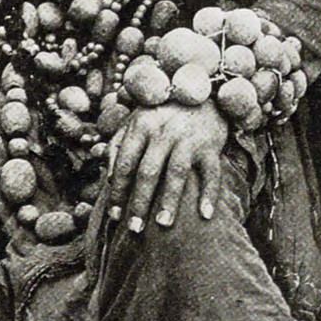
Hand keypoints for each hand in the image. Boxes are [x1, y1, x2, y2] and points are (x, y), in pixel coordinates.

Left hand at [107, 102, 227, 232]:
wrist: (202, 91)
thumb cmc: (162, 113)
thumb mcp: (135, 121)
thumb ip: (118, 145)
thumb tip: (108, 178)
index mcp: (140, 126)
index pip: (126, 164)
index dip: (118, 191)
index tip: (114, 215)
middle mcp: (163, 132)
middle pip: (148, 172)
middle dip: (139, 202)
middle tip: (134, 229)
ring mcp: (188, 138)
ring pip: (176, 173)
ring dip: (169, 201)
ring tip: (162, 225)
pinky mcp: (211, 145)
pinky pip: (211, 173)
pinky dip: (209, 194)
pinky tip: (205, 215)